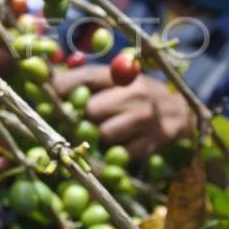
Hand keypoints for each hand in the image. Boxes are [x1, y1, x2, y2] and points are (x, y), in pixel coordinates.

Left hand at [51, 65, 193, 158]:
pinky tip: (125, 141)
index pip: (87, 76)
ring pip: (104, 134)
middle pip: (91, 110)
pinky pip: (121, 153)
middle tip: (84, 120)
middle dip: (84, 118)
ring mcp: (145, 118)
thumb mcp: (118, 80)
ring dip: (100, 136)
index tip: (45, 93)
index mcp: (123, 75)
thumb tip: (47, 84)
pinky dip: (117, 151)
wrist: (183, 112)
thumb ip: (88, 81)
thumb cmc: (138, 94)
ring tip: (109, 129)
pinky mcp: (153, 141)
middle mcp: (134, 94)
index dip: (62, 85)